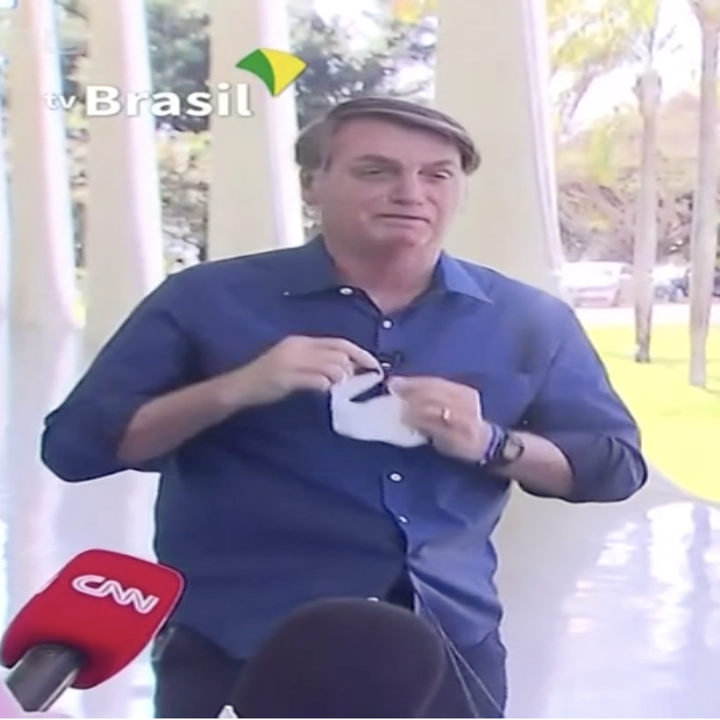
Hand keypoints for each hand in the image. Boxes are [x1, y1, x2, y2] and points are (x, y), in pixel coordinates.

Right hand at [235, 336, 380, 404]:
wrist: (239, 387)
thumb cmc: (268, 378)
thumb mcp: (293, 361)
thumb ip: (316, 360)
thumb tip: (347, 367)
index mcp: (301, 341)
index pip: (339, 342)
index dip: (360, 353)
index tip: (375, 365)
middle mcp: (298, 347)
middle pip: (338, 354)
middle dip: (353, 369)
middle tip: (356, 382)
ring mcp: (291, 361)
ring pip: (331, 366)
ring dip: (340, 379)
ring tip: (337, 388)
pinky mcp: (285, 377)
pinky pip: (316, 380)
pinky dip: (325, 386)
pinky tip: (324, 391)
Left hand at [387, 376, 491, 461]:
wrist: (486, 444)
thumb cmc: (464, 423)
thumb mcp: (453, 404)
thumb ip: (434, 396)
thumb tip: (404, 387)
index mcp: (463, 392)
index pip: (435, 382)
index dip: (413, 381)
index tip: (394, 381)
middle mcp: (466, 403)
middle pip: (434, 392)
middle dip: (411, 390)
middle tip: (393, 390)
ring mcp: (463, 420)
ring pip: (435, 407)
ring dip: (414, 405)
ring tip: (399, 406)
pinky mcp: (459, 437)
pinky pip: (437, 427)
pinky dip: (421, 422)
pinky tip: (409, 421)